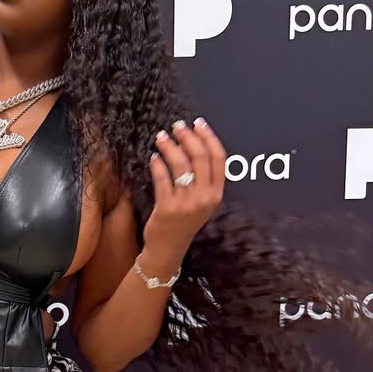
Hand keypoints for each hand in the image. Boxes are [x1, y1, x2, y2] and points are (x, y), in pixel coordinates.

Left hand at [144, 117, 225, 247]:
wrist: (169, 248)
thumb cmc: (184, 221)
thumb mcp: (203, 202)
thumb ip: (205, 179)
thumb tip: (196, 144)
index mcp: (216, 194)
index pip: (218, 158)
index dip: (208, 137)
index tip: (198, 123)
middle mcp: (204, 198)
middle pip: (200, 157)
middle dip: (187, 137)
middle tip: (177, 126)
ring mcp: (186, 203)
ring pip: (180, 165)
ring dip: (169, 146)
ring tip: (161, 137)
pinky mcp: (167, 208)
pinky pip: (162, 179)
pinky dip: (157, 164)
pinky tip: (153, 157)